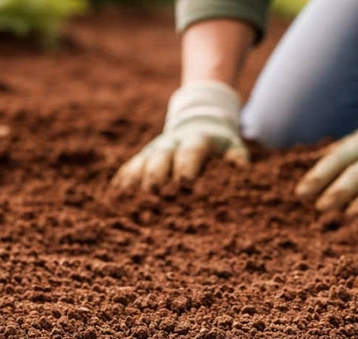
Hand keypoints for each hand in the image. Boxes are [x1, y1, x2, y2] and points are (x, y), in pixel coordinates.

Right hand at [112, 81, 248, 190]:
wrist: (196, 122)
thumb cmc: (218, 145)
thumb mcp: (232, 147)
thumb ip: (236, 159)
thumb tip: (242, 173)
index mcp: (196, 141)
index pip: (190, 152)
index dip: (187, 166)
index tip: (185, 183)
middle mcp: (171, 144)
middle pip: (160, 158)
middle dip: (156, 175)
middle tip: (152, 193)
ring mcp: (154, 151)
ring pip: (141, 163)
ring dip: (134, 180)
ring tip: (127, 198)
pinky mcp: (142, 158)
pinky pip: (129, 168)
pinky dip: (122, 181)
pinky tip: (114, 195)